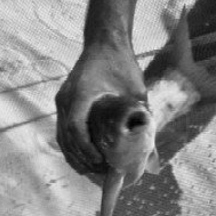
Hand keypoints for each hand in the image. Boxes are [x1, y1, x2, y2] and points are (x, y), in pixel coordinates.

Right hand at [54, 40, 144, 174]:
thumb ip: (143, 117)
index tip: (101, 162)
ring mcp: (63, 100)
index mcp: (81, 92)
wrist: (105, 42)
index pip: (76, 128)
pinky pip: (63, 131)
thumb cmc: (121, 62)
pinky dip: (72, 147)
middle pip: (67, 138)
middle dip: (82, 159)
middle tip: (102, 173)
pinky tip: (85, 159)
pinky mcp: (65, 103)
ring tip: (94, 171)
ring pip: (62, 137)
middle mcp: (67, 98)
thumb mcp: (136, 89)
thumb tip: (153, 154)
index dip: (86, 149)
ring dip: (75, 156)